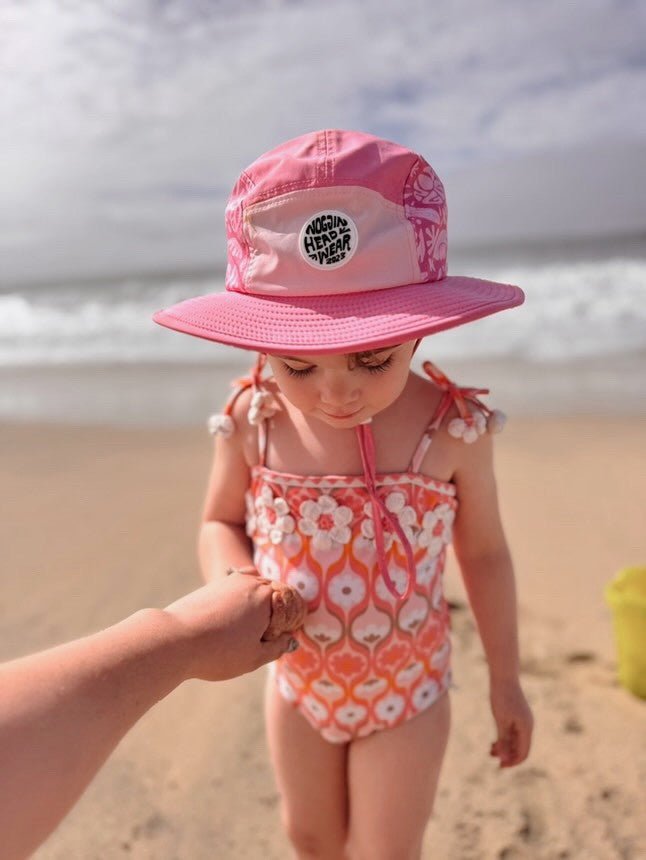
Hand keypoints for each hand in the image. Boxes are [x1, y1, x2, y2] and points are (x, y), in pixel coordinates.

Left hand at [163, 573, 300, 681]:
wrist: (174, 640)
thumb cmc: (218, 651)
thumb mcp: (255, 657)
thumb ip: (278, 646)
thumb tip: (290, 639)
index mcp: (268, 596)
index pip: (294, 603)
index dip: (292, 623)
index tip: (281, 641)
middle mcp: (251, 581)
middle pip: (275, 593)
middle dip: (276, 613)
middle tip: (265, 638)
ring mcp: (230, 581)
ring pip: (254, 589)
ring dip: (257, 606)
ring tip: (244, 632)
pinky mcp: (212, 586)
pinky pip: (236, 589)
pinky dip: (240, 601)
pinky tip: (231, 620)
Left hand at [489, 677, 533, 767]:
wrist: (504, 676)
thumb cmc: (501, 697)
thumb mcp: (500, 721)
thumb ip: (503, 740)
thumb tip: (504, 758)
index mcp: (526, 728)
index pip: (523, 753)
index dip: (512, 761)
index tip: (500, 766)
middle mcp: (528, 725)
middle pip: (520, 747)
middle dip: (507, 754)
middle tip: (492, 757)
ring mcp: (524, 720)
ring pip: (516, 740)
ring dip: (505, 746)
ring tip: (490, 749)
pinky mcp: (518, 714)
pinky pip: (514, 731)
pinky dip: (505, 737)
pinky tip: (495, 739)